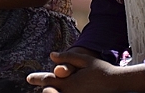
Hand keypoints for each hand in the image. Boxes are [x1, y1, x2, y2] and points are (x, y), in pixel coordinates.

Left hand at [27, 51, 144, 92]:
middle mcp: (69, 92)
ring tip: (49, 89)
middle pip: (49, 92)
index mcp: (69, 82)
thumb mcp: (85, 59)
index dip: (37, 78)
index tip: (28, 78)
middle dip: (44, 88)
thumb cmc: (102, 69)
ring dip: (52, 92)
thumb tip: (51, 55)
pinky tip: (59, 90)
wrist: (116, 83)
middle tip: (40, 84)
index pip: (48, 80)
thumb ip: (68, 57)